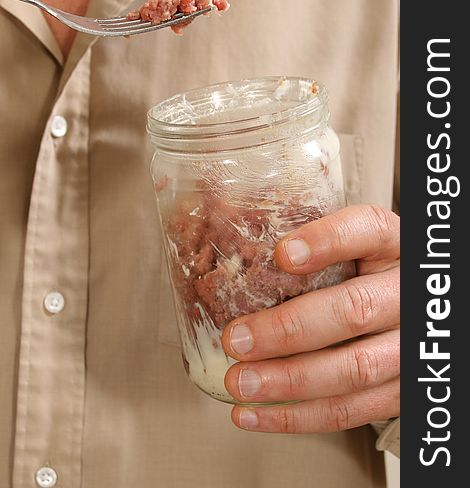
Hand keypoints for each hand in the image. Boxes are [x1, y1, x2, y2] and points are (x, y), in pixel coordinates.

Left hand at [221, 204, 399, 432]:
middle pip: (355, 310)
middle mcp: (409, 295)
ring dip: (288, 380)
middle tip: (237, 339)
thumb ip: (310, 246)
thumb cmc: (364, 276)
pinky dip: (296, 417)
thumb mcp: (352, 248)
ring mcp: (411, 348)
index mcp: (392, 246)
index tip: (282, 255)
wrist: (413, 319)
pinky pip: (350, 411)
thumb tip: (231, 249)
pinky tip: (251, 413)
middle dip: (289, 329)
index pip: (368, 230)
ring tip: (239, 382)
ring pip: (354, 369)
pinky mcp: (400, 393)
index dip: (329, 241)